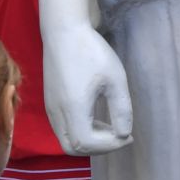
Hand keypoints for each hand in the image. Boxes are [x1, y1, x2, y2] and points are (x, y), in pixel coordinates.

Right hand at [42, 23, 133, 154]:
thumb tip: (125, 134)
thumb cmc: (92, 51)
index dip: (110, 146)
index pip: (87, 144)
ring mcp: (51, 108)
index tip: (129, 135)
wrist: (63, 31)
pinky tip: (97, 117)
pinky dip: (80, 130)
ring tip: (112, 126)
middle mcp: (57, 113)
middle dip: (99, 148)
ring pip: (66, 139)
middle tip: (120, 135)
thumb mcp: (115, 79)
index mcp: (72, 109)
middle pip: (73, 148)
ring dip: (89, 140)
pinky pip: (63, 128)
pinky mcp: (50, 101)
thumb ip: (121, 109)